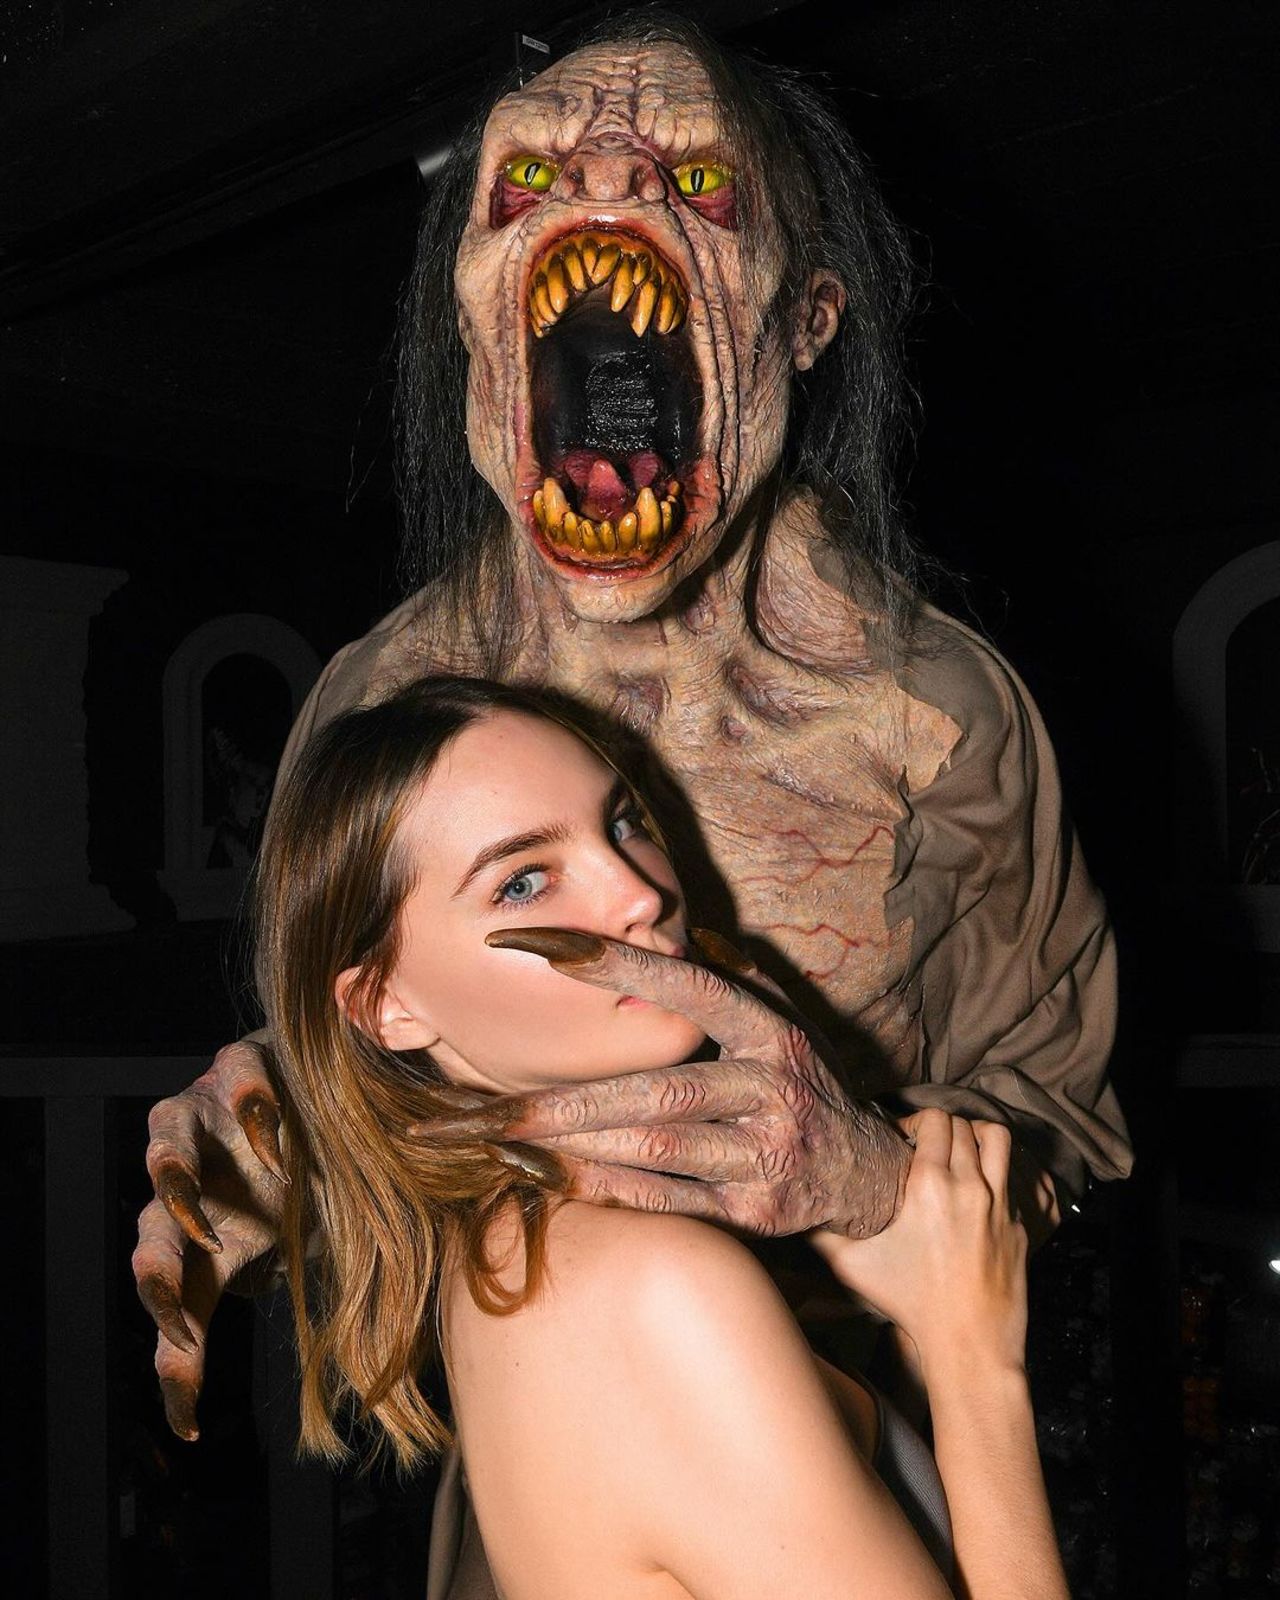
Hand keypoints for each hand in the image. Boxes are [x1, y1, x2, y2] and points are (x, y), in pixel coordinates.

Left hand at [132, 1041, 286, 1438]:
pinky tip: (271, 1140)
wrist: (318, 1076)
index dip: (177, 1363)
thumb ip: (303, 1300)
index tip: (190, 1420)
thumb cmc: (304, 1174)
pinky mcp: (235, 1064)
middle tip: (172, 1318)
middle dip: (158, 1275)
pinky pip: (233, 1081)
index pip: (177, 1305)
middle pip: (154, 1233)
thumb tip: (334, 1370)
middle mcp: (191, 1179)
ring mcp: (205, 1117)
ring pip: (165, 1149)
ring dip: (175, 1191)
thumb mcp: (298, 1249)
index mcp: (202, 1234)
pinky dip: (247, 1111)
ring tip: (198, 1226)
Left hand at [413, 927, 910, 1239]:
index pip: (689, 988)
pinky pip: (668, 1200)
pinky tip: (547, 1175)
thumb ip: (738, 980)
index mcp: (773, 1032)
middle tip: (485, 1102)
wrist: (873, 1177)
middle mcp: (772, 1089)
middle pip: (658, 1091)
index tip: (542, 948)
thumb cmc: (808, 1087)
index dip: (617, 966)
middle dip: (566, 1098)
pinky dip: (605, 1188)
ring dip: (574, 1143)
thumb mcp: (789, 1024)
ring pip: (657, 1148)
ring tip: (500, 1135)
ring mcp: (766, 1154)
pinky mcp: (756, 1212)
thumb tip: (688, 931)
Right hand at [812, 1110, 1028, 1379]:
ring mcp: (1001, 1205)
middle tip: (926, 1145)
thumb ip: (820, 1234)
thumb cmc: (910, 1304)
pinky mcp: (1020, 1225)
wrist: (970, 1344)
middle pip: (964, 1125)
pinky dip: (996, 1175)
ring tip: (961, 1152)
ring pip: (999, 1140)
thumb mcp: (853, 1267)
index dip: (917, 1119)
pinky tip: (977, 1195)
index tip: (903, 1137)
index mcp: (931, 1185)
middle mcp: (970, 1186)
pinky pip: (1012, 1181)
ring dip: (978, 1136)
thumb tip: (792, 1214)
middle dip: (943, 1127)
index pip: (935, 1120)